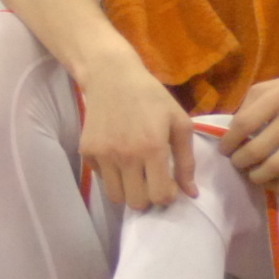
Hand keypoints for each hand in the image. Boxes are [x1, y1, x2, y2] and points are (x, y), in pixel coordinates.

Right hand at [77, 60, 196, 210]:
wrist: (110, 76)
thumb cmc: (152, 98)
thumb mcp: (179, 123)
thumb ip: (186, 161)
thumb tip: (191, 194)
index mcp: (152, 148)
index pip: (160, 196)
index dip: (168, 196)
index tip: (169, 183)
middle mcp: (125, 156)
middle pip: (136, 202)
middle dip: (148, 197)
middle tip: (151, 180)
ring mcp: (102, 154)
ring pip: (116, 196)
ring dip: (128, 190)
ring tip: (134, 173)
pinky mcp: (86, 151)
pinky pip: (101, 179)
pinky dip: (112, 175)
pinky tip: (118, 157)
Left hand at [220, 68, 278, 194]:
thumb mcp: (275, 84)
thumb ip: (251, 103)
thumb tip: (232, 129)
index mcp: (276, 97)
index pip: (243, 124)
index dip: (228, 141)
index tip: (224, 149)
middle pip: (256, 150)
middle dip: (239, 162)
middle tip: (237, 162)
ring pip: (275, 167)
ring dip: (256, 177)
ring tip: (251, 174)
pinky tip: (272, 184)